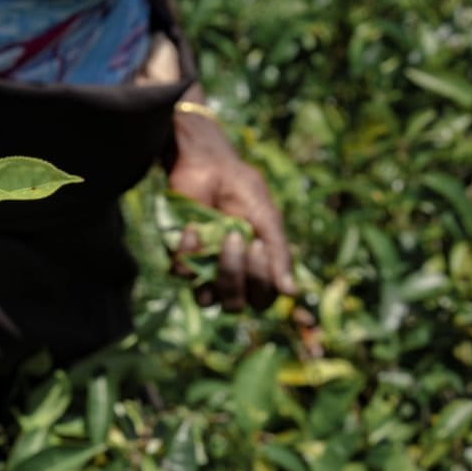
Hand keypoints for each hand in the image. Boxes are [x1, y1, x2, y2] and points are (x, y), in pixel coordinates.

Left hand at [167, 100, 294, 311]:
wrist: (206, 165)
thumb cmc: (242, 190)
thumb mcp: (266, 219)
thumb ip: (279, 253)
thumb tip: (292, 293)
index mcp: (256, 269)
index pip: (263, 299)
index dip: (262, 281)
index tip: (260, 245)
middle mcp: (230, 276)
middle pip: (235, 305)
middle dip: (237, 276)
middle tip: (237, 238)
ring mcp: (203, 270)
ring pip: (207, 300)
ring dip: (215, 271)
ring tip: (221, 235)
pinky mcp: (180, 258)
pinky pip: (181, 273)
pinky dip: (188, 250)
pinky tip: (193, 226)